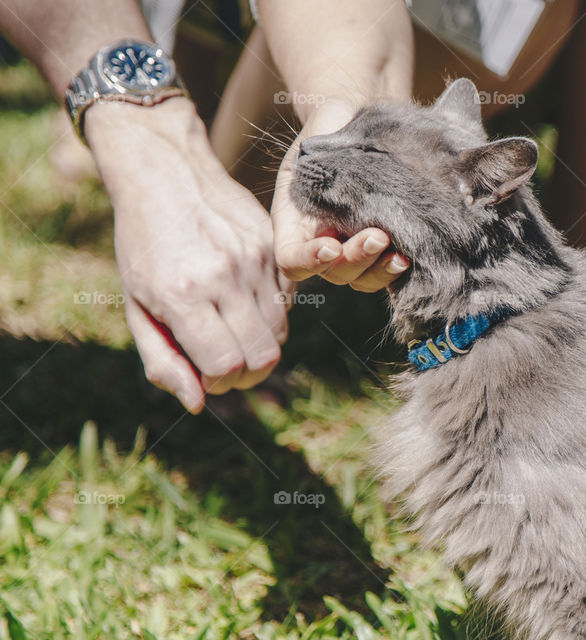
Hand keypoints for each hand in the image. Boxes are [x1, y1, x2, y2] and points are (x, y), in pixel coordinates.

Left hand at [86, 98, 290, 412]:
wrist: (166, 174)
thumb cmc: (143, 245)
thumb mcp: (137, 304)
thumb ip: (163, 359)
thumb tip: (198, 404)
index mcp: (183, 294)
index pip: (226, 368)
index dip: (219, 384)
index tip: (205, 374)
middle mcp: (225, 276)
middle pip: (264, 358)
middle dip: (246, 375)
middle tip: (223, 363)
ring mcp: (256, 259)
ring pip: (281, 333)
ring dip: (259, 345)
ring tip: (230, 329)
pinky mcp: (273, 246)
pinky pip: (288, 302)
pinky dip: (270, 314)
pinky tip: (242, 298)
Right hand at [271, 99, 408, 290]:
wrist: (358, 121)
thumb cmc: (332, 130)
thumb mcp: (317, 143)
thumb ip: (320, 165)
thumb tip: (339, 176)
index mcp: (295, 224)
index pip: (292, 260)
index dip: (309, 261)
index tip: (331, 244)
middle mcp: (321, 243)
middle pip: (332, 273)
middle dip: (355, 259)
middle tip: (378, 235)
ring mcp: (350, 248)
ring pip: (359, 280)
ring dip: (378, 271)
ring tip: (399, 255)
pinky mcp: (379, 248)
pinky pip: (383, 273)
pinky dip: (394, 271)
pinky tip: (409, 258)